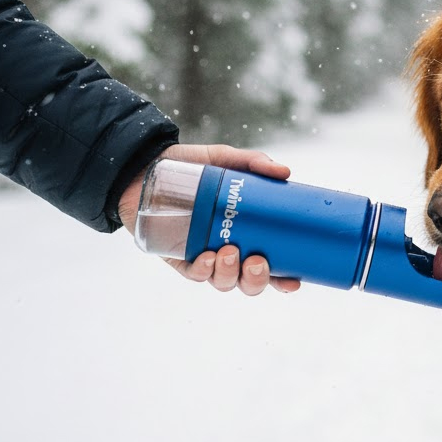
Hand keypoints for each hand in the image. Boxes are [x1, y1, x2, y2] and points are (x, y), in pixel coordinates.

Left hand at [118, 143, 301, 295]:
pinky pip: (194, 274)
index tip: (293, 281)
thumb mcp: (226, 159)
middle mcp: (230, 250)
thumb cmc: (193, 166)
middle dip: (257, 279)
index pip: (272, 265)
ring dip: (230, 274)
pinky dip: (203, 270)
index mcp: (248, 234)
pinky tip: (207, 258)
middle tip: (258, 261)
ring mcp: (205, 257)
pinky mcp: (179, 259)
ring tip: (229, 251)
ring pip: (223, 281)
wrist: (148, 165)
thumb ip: (255, 163)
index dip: (283, 280)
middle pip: (248, 281)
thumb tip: (285, 172)